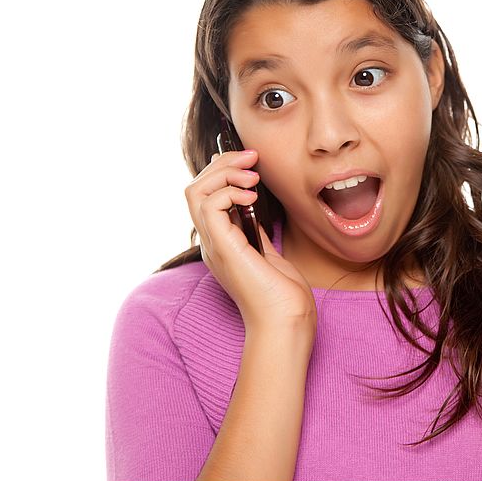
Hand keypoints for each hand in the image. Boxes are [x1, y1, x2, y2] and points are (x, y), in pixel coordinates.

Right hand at [185, 149, 317, 336]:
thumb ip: (254, 231)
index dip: (223, 172)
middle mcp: (210, 243)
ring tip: (253, 175)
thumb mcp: (267, 253)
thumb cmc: (283, 296)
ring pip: (195, 191)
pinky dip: (229, 191)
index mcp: (220, 244)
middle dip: (223, 164)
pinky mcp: (223, 248)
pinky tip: (253, 197)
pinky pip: (209, 205)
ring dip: (225, 173)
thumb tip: (251, 207)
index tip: (252, 162)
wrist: (286, 323)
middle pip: (195, 188)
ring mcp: (213, 246)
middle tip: (252, 157)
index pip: (204, 196)